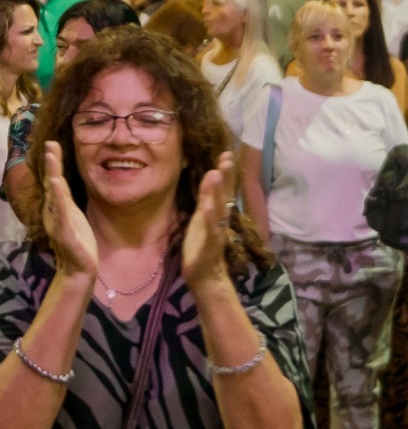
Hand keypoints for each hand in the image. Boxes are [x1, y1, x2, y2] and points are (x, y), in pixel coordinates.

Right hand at [41, 140, 98, 277]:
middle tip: (50, 143)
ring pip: (54, 193)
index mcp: (58, 206)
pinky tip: (57, 182)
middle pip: (51, 181)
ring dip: (52, 173)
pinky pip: (60, 211)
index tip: (52, 143)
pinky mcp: (64, 230)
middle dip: (51, 162)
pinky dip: (57, 196)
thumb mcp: (72, 216)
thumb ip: (65, 201)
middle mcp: (54, 210)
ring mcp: (57, 219)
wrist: (78, 269)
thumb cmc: (77, 243)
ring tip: (51, 156)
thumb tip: (61, 184)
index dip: (53, 162)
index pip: (55, 180)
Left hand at [182, 151, 235, 289]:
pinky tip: (207, 206)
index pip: (223, 189)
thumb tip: (212, 174)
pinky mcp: (210, 244)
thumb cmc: (202, 244)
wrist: (205, 275)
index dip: (225, 172)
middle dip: (226, 176)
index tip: (226, 153)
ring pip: (218, 209)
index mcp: (216, 212)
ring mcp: (216, 231)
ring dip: (217, 192)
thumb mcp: (202, 217)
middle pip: (225, 195)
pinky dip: (209, 218)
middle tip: (227, 157)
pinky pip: (211, 229)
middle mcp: (219, 219)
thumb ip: (207, 198)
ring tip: (215, 174)